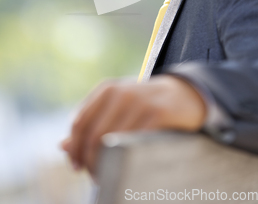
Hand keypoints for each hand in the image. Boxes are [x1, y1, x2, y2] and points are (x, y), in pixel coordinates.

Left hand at [61, 74, 206, 174]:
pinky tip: (128, 166)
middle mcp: (121, 92)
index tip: (76, 166)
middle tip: (94, 177)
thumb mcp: (118, 108)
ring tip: (110, 175)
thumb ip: (92, 123)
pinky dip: (127, 159)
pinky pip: (135, 142)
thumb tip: (63, 146)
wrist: (185, 94)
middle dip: (90, 161)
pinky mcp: (158, 112)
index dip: (75, 149)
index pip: (79, 123)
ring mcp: (140, 101)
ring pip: (112, 141)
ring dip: (107, 164)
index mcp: (107, 89)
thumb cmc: (146, 105)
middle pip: (93, 135)